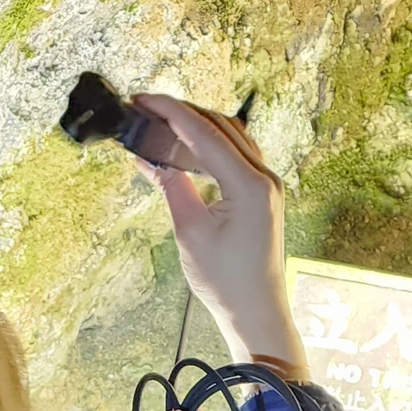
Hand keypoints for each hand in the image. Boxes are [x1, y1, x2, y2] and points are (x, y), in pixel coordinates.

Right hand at [133, 96, 309, 379]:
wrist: (255, 311)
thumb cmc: (225, 280)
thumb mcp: (189, 230)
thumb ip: (171, 186)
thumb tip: (147, 157)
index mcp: (249, 185)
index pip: (205, 134)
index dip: (171, 112)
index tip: (144, 99)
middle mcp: (265, 178)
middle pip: (221, 126)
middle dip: (183, 113)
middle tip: (146, 108)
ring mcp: (268, 184)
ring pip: (231, 136)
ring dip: (197, 125)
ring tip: (161, 123)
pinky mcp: (263, 193)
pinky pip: (237, 154)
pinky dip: (211, 144)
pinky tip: (185, 148)